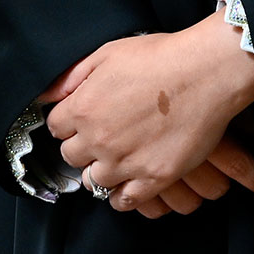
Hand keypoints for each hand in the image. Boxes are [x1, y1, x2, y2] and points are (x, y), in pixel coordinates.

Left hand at [39, 14, 253, 212]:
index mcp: (84, 108)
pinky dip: (121, 195)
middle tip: (102, 136)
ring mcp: (125, 162)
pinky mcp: (153, 178)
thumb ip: (73, 75)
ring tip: (117, 157)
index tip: (82, 118)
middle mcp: (99, 140)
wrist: (205, 71)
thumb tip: (48, 94)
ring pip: (94, 181)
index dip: (70, 121)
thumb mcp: (109, 52)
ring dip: (101, 170)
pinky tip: (127, 182)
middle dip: (83, 145)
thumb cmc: (161, 56)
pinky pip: (124, 201)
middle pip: (72, 156)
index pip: (56, 127)